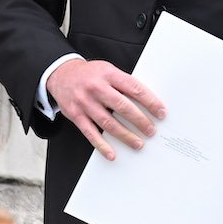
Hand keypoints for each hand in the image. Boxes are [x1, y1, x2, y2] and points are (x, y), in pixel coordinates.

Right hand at [47, 58, 165, 160]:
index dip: (150, 101)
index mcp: (109, 74)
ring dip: (125, 135)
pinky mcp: (75, 115)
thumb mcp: (109, 70)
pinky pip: (90, 133)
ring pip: (108, 122)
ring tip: (138, 143)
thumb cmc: (91, 73)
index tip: (161, 112)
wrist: (61, 74)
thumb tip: (147, 100)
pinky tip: (112, 153)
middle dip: (140, 120)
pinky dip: (101, 145)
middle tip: (151, 130)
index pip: (134, 88)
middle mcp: (97, 88)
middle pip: (122, 106)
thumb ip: (124, 83)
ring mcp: (85, 103)